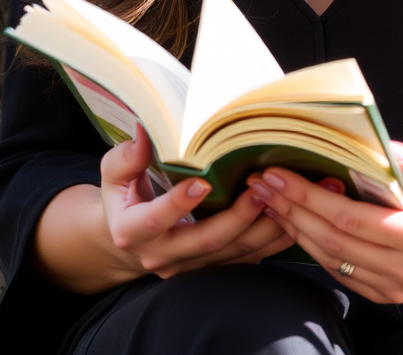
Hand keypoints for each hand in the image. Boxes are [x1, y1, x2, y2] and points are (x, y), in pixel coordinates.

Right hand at [101, 125, 291, 278]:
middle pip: (204, 241)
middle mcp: (161, 257)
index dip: (179, 203)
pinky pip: (245, 262)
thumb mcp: (114, 174)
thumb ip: (126, 157)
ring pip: (231, 255)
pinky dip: (268, 243)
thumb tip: (143, 132)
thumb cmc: (124, 196)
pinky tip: (288, 220)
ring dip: (259, 230)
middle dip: (236, 217)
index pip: (155, 220)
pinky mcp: (210, 271)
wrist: (129, 238)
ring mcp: (188, 269)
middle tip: (258, 189)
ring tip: (280, 200)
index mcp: (132, 231)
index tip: (203, 182)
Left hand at [247, 143, 402, 304]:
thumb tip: (382, 145)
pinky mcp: (390, 292)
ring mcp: (398, 287)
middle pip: (334, 242)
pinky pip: (342, 272)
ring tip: (269, 200)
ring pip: (332, 260)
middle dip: (292, 210)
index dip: (311, 197)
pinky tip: (295, 224)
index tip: (281, 175)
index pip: (352, 220)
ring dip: (295, 229)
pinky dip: (314, 249)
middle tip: (262, 182)